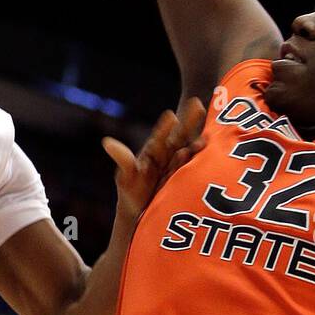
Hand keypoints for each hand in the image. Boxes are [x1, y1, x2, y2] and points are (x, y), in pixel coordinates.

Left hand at [102, 98, 205, 220]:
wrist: (144, 211)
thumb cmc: (133, 189)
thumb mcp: (127, 175)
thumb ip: (123, 158)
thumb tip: (107, 142)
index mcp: (153, 151)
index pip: (159, 137)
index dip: (164, 128)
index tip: (170, 116)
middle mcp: (168, 154)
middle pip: (179, 136)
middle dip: (188, 122)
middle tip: (196, 103)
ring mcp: (179, 166)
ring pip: (189, 151)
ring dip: (196, 144)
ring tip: (204, 139)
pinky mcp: (187, 178)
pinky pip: (194, 168)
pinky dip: (201, 161)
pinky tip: (207, 156)